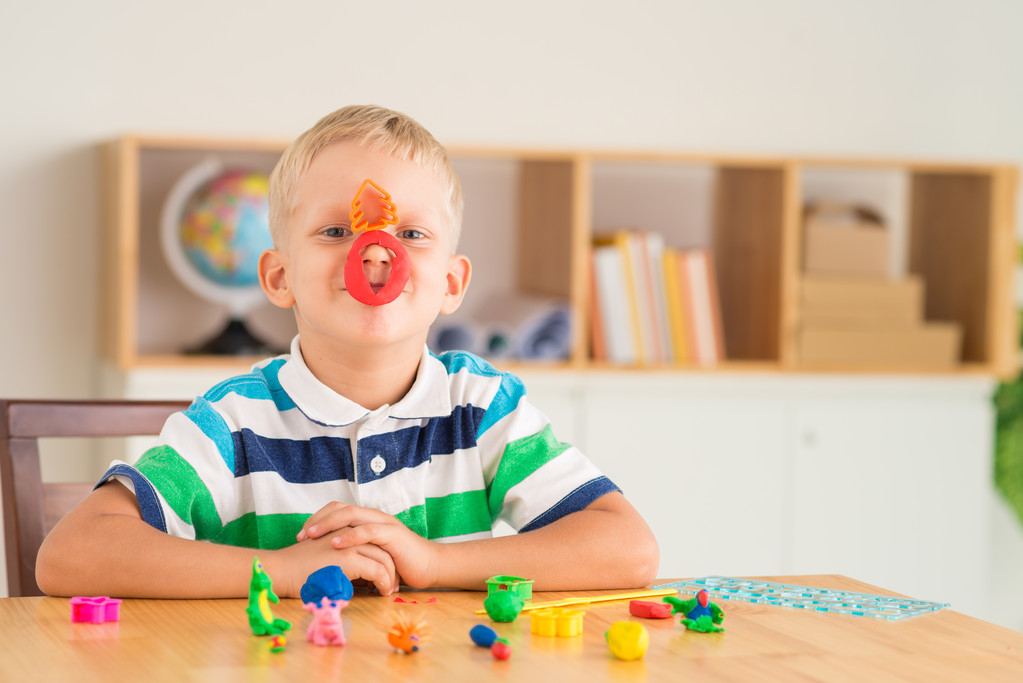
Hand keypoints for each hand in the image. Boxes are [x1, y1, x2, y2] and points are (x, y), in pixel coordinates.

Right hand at [273, 532, 399, 596]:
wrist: (279, 570)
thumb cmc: (297, 569)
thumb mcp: (325, 557)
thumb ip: (343, 559)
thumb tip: (360, 576)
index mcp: (344, 530)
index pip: (373, 541)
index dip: (383, 557)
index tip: (386, 574)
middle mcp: (349, 534)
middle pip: (383, 548)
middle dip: (392, 567)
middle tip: (394, 583)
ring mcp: (350, 545)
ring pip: (383, 559)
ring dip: (390, 576)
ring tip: (390, 590)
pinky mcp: (348, 558)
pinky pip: (377, 570)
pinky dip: (384, 582)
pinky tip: (383, 592)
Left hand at [298, 502, 439, 588]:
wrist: (430, 567)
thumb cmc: (400, 564)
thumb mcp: (372, 557)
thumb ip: (355, 554)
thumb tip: (329, 563)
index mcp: (368, 519)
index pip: (337, 510)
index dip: (318, 519)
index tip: (301, 535)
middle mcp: (374, 517)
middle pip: (340, 509)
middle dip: (317, 520)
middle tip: (301, 535)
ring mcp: (384, 524)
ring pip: (351, 515)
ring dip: (328, 525)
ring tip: (312, 536)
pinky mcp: (392, 535)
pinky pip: (368, 531)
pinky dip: (350, 536)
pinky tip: (335, 544)